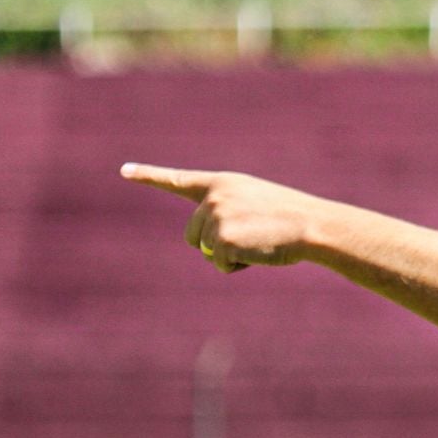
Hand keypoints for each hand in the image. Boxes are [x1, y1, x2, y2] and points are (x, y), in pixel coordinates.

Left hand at [121, 163, 326, 273]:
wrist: (313, 226)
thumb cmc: (292, 219)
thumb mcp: (257, 205)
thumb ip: (228, 214)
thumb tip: (210, 249)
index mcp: (223, 183)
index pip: (178, 179)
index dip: (149, 176)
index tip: (124, 171)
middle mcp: (214, 196)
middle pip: (192, 234)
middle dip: (215, 244)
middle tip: (251, 238)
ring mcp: (216, 216)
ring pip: (206, 250)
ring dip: (230, 255)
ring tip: (259, 242)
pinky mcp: (221, 239)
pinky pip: (219, 264)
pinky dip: (237, 266)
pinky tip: (258, 252)